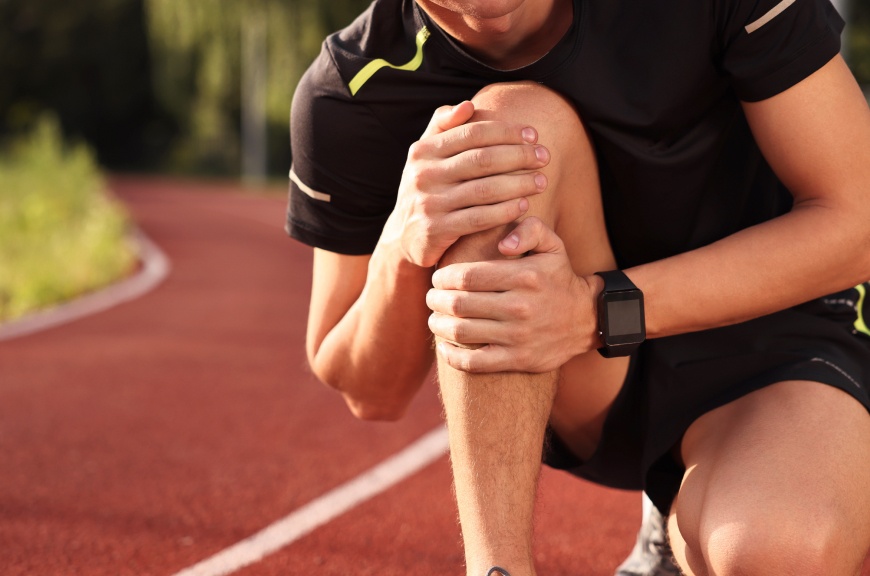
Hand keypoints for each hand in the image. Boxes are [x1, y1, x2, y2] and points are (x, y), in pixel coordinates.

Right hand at [385, 101, 550, 267]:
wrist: (405, 236)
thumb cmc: (428, 189)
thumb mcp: (426, 156)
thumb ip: (443, 127)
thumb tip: (467, 106)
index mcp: (423, 150)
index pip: (472, 133)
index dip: (506, 132)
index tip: (534, 135)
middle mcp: (424, 174)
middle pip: (482, 160)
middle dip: (519, 156)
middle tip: (545, 157)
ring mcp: (429, 203)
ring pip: (485, 190)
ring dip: (519, 184)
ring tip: (541, 181)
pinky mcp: (436, 231)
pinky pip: (479, 219)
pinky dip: (505, 211)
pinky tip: (524, 206)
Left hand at [426, 217, 599, 372]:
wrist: (587, 319)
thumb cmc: (558, 277)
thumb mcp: (552, 245)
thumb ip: (529, 229)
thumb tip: (503, 243)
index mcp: (525, 276)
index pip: (467, 276)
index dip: (443, 277)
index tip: (438, 278)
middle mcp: (521, 307)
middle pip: (459, 304)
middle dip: (436, 300)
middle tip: (432, 298)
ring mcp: (518, 337)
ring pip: (461, 332)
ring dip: (438, 325)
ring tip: (435, 318)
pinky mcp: (518, 360)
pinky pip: (473, 363)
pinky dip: (451, 356)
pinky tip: (444, 346)